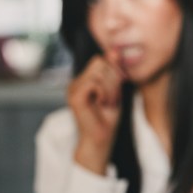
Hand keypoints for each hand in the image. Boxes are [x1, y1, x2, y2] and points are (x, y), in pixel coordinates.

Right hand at [67, 52, 125, 174]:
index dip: (114, 70)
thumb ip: (113, 71)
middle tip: (113, 98)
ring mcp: (73, 89)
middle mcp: (75, 83)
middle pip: (99, 62)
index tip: (119, 87)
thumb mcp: (115, 90)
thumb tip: (114, 51)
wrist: (100, 141)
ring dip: (111, 89)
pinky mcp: (75, 96)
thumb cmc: (107, 120)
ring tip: (109, 103)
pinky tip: (103, 105)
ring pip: (98, 72)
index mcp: (83, 81)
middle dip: (114, 78)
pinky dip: (105, 93)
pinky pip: (94, 83)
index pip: (100, 60)